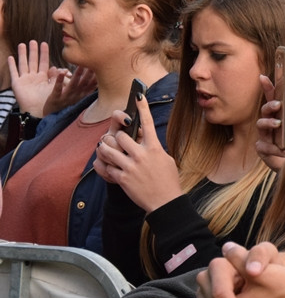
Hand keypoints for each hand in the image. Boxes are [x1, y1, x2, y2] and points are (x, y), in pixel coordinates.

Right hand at [8, 41, 61, 116]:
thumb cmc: (48, 102)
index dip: (43, 53)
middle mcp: (33, 77)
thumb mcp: (54, 88)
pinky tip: (10, 57)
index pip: (43, 62)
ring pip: (23, 64)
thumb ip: (57, 78)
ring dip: (22, 55)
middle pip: (32, 61)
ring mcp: (24, 80)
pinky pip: (14, 72)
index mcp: (43, 77)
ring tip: (22, 44)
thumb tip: (61, 68)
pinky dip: (12, 65)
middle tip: (33, 41)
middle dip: (33, 51)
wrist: (38, 111)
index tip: (44, 43)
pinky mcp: (17, 84)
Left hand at [44, 65, 96, 115]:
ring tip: (80, 66)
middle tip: (95, 62)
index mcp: (82, 95)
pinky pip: (57, 89)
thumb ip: (82, 83)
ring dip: (77, 75)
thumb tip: (90, 72)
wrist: (50, 118)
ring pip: (73, 85)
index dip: (98, 76)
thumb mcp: (77, 95)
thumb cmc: (64, 104)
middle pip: (84, 83)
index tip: (103, 66)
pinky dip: (59, 81)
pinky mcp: (55, 99)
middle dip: (90, 73)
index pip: (92, 85)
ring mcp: (66, 98)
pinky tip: (61, 72)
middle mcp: (76, 96)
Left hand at [94, 92, 181, 211]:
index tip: (138, 95)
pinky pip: (106, 167)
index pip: (147, 123)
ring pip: (108, 149)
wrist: (165, 202)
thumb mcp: (166, 160)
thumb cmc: (168, 180)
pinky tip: (106, 167)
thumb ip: (154, 148)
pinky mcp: (123, 179)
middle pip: (120, 136)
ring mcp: (131, 167)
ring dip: (105, 149)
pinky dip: (103, 165)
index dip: (142, 107)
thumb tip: (145, 141)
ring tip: (106, 150)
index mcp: (155, 148)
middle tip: (114, 140)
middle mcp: (142, 155)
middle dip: (115, 137)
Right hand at [255, 74, 284, 170]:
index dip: (267, 88)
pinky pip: (263, 145)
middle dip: (270, 105)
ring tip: (278, 124)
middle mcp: (270, 124)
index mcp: (280, 116)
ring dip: (269, 123)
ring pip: (260, 124)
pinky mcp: (262, 149)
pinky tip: (281, 150)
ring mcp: (265, 136)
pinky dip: (272, 147)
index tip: (263, 77)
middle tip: (278, 104)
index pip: (272, 99)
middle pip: (265, 110)